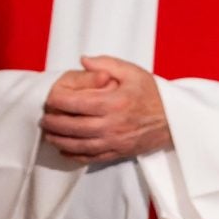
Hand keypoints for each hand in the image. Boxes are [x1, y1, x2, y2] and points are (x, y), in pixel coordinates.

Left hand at [40, 56, 172, 163]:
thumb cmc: (152, 94)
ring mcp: (115, 142)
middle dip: (54, 122)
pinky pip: (92, 158)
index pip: (77, 104)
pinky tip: (64, 150)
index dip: (58, 101)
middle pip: (74, 127)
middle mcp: (113, 125)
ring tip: (48, 134)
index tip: (49, 98)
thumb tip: (83, 60)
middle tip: (43, 117)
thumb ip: (106, 64)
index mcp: (114, 103)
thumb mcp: (132, 72)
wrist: (175, 121)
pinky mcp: (119, 153)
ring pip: (80, 145)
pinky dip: (75, 156)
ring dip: (60, 140)